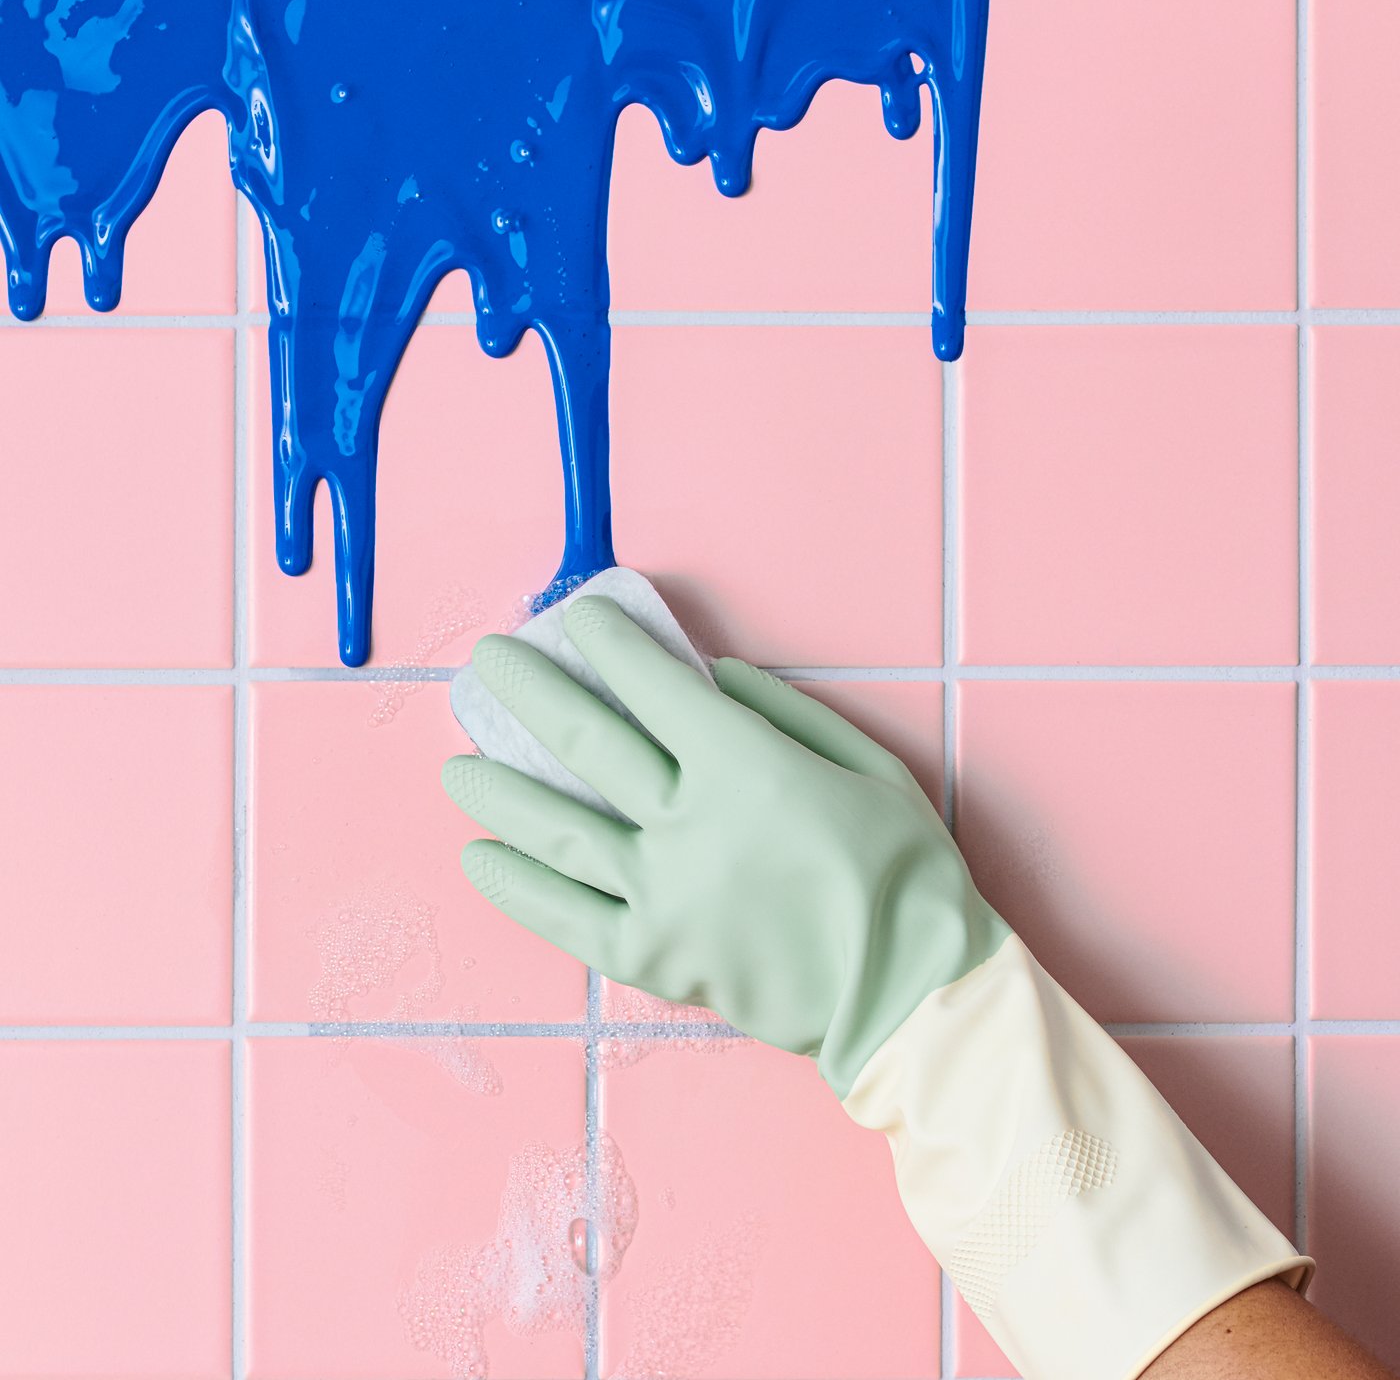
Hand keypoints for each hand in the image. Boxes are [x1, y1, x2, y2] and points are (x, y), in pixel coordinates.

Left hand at [440, 592, 1006, 1094]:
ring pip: (558, 830)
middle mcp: (687, 825)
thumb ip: (789, 713)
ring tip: (455, 764)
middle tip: (485, 663)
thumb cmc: (904, 873)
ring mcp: (661, 896)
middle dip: (529, 692)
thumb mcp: (871, 766)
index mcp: (744, 769)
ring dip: (499, 790)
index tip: (577, 619)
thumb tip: (713, 677)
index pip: (654, 689)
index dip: (609, 645)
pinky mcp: (651, 960)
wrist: (909, 997)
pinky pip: (567, 919)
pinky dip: (517, 888)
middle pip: (586, 744)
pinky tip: (478, 858)